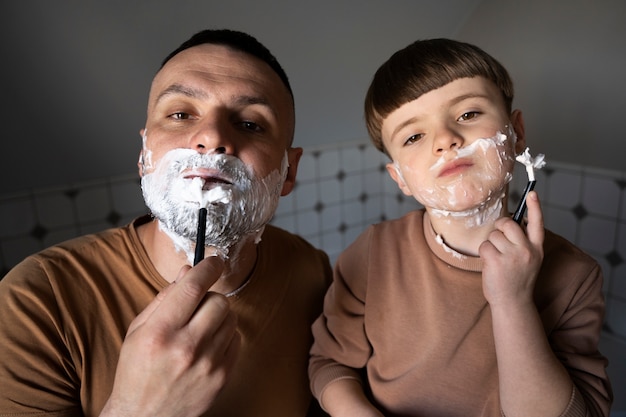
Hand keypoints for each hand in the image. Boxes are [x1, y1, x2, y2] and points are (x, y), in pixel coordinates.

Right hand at [100, 256, 240, 416]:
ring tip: (200, 329)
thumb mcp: (138, 331)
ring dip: (218, 317)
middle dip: (210, 296)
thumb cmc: (137, 371)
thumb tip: (189, 271)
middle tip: (198, 306)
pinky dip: (225, 336)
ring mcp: (208, 364)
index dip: (208, 267)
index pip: (193, 287)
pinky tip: (207, 346)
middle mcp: (186, 347)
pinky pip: (236, 340)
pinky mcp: (222, 377)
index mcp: (160, 333)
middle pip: (219, 301)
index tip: (214, 261)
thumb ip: (164, 298)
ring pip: (231, 318)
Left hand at [479, 191, 543, 306]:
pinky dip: (484, 253)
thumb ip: (522, 242)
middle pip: (508, 223)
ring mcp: (512, 255)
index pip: (537, 223)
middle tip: (500, 241)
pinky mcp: (496, 260)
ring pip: (493, 235)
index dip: (535, 207)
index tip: (533, 193)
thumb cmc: (517, 279)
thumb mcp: (528, 260)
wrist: (513, 303)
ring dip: (491, 245)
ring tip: (498, 260)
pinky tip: (491, 265)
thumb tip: (509, 222)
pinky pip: (484, 245)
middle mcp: (527, 250)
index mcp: (537, 248)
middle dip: (500, 227)